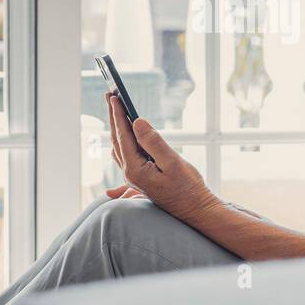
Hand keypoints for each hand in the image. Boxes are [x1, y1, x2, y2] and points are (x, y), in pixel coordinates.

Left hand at [106, 93, 220, 223]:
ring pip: (119, 146)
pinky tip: (124, 131)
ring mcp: (134, 175)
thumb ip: (154, 142)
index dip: (118, 115)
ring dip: (117, 126)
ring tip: (115, 107)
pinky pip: (126, 153)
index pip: (123, 136)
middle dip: (113, 116)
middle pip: (117, 139)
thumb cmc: (187, 187)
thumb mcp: (173, 162)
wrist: (195, 209)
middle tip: (109, 94)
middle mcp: (130, 173)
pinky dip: (123, 137)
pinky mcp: (140, 176)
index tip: (113, 97)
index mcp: (135, 169)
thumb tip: (137, 122)